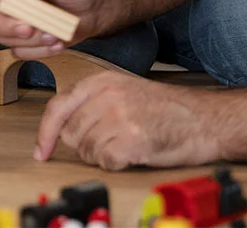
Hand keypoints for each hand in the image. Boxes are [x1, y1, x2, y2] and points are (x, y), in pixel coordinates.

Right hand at [0, 0, 102, 59]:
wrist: (93, 9)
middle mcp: (5, 0)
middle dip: (4, 25)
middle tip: (29, 28)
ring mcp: (12, 23)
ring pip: (3, 38)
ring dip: (31, 39)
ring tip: (56, 32)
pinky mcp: (23, 42)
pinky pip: (20, 53)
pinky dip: (39, 51)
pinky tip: (58, 42)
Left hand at [35, 72, 220, 169]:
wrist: (205, 119)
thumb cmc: (167, 108)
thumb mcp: (124, 90)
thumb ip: (92, 102)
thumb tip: (61, 128)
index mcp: (100, 82)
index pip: (57, 108)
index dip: (45, 134)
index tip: (41, 151)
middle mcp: (106, 96)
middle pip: (71, 135)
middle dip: (86, 146)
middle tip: (112, 140)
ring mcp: (118, 118)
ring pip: (87, 151)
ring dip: (104, 155)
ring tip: (128, 143)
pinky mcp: (132, 140)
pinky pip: (106, 162)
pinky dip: (117, 164)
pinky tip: (134, 152)